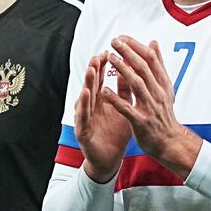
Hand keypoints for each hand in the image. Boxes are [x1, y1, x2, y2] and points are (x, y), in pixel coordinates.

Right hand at [75, 52, 132, 182]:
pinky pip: (82, 117)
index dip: (104, 66)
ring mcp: (85, 118)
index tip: (109, 52)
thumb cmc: (115, 133)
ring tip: (92, 70)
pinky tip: (86, 95)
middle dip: (94, 70)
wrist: (110, 158)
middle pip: (91, 85)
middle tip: (98, 55)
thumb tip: (128, 70)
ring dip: (88, 84)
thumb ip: (124, 91)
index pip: (101, 80)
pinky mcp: (83, 131)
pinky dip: (83, 106)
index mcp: (101, 101)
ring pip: (85, 98)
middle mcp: (91, 107)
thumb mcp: (123, 108)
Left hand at [100, 36, 202, 178]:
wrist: (170, 141)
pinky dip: (115, 99)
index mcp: (162, 84)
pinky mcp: (141, 122)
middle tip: (114, 41)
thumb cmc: (164, 114)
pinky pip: (126, 109)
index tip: (123, 37)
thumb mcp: (165, 87)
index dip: (136, 46)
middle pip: (143, 68)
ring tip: (110, 58)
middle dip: (128, 53)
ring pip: (137, 85)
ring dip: (123, 70)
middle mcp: (158, 93)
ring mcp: (150, 107)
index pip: (151, 59)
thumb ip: (158, 65)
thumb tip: (153, 42)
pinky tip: (104, 91)